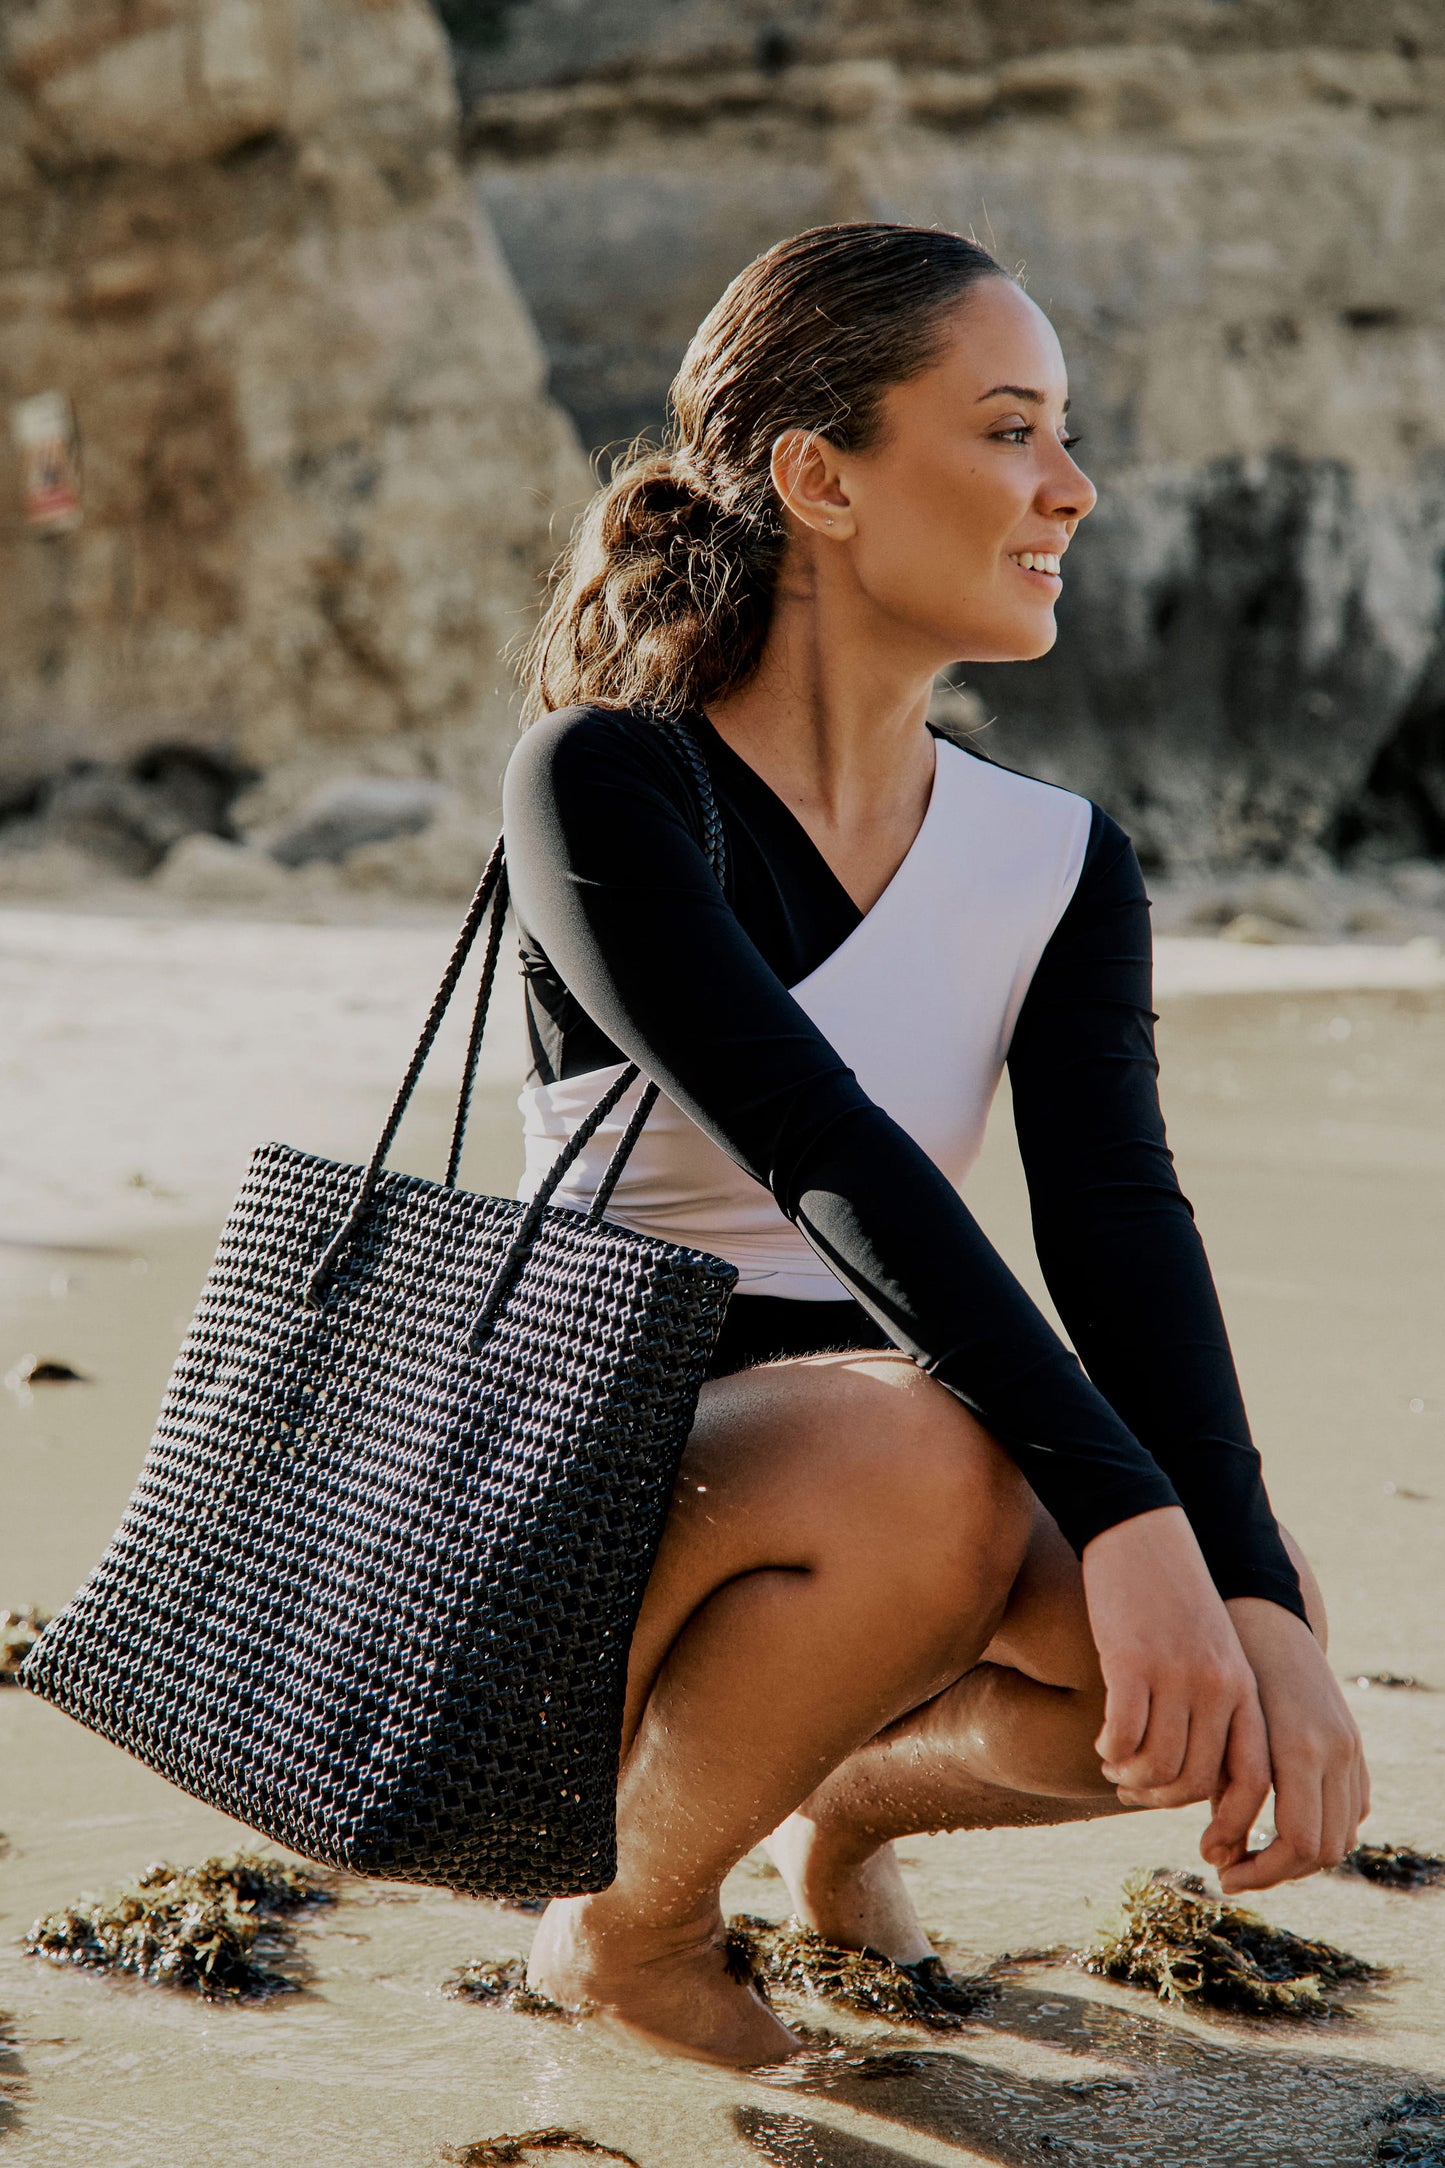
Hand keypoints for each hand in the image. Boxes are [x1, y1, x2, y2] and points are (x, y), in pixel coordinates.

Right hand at [1081, 1508, 1270, 1864]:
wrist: (1141, 1530)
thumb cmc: (1171, 1595)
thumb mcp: (1211, 1651)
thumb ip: (1215, 1705)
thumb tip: (1197, 1776)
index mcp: (1243, 1687)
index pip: (1251, 1780)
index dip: (1227, 1820)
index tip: (1200, 1835)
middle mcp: (1217, 1686)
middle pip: (1193, 1781)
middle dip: (1159, 1800)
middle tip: (1132, 1790)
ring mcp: (1176, 1674)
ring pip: (1156, 1765)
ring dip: (1129, 1776)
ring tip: (1113, 1764)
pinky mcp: (1132, 1660)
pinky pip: (1122, 1734)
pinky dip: (1110, 1749)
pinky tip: (1101, 1740)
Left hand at [1205, 1597, 1368, 1892]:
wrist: (1264, 1621)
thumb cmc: (1225, 1672)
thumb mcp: (1220, 1732)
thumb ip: (1224, 1796)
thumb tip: (1217, 1859)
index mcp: (1300, 1747)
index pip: (1297, 1842)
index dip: (1260, 1871)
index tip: (1219, 1872)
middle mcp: (1336, 1750)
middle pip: (1323, 1849)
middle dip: (1276, 1872)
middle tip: (1231, 1871)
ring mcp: (1351, 1749)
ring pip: (1341, 1835)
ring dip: (1301, 1858)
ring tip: (1254, 1855)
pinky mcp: (1355, 1748)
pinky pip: (1351, 1810)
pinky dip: (1323, 1830)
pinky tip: (1281, 1829)